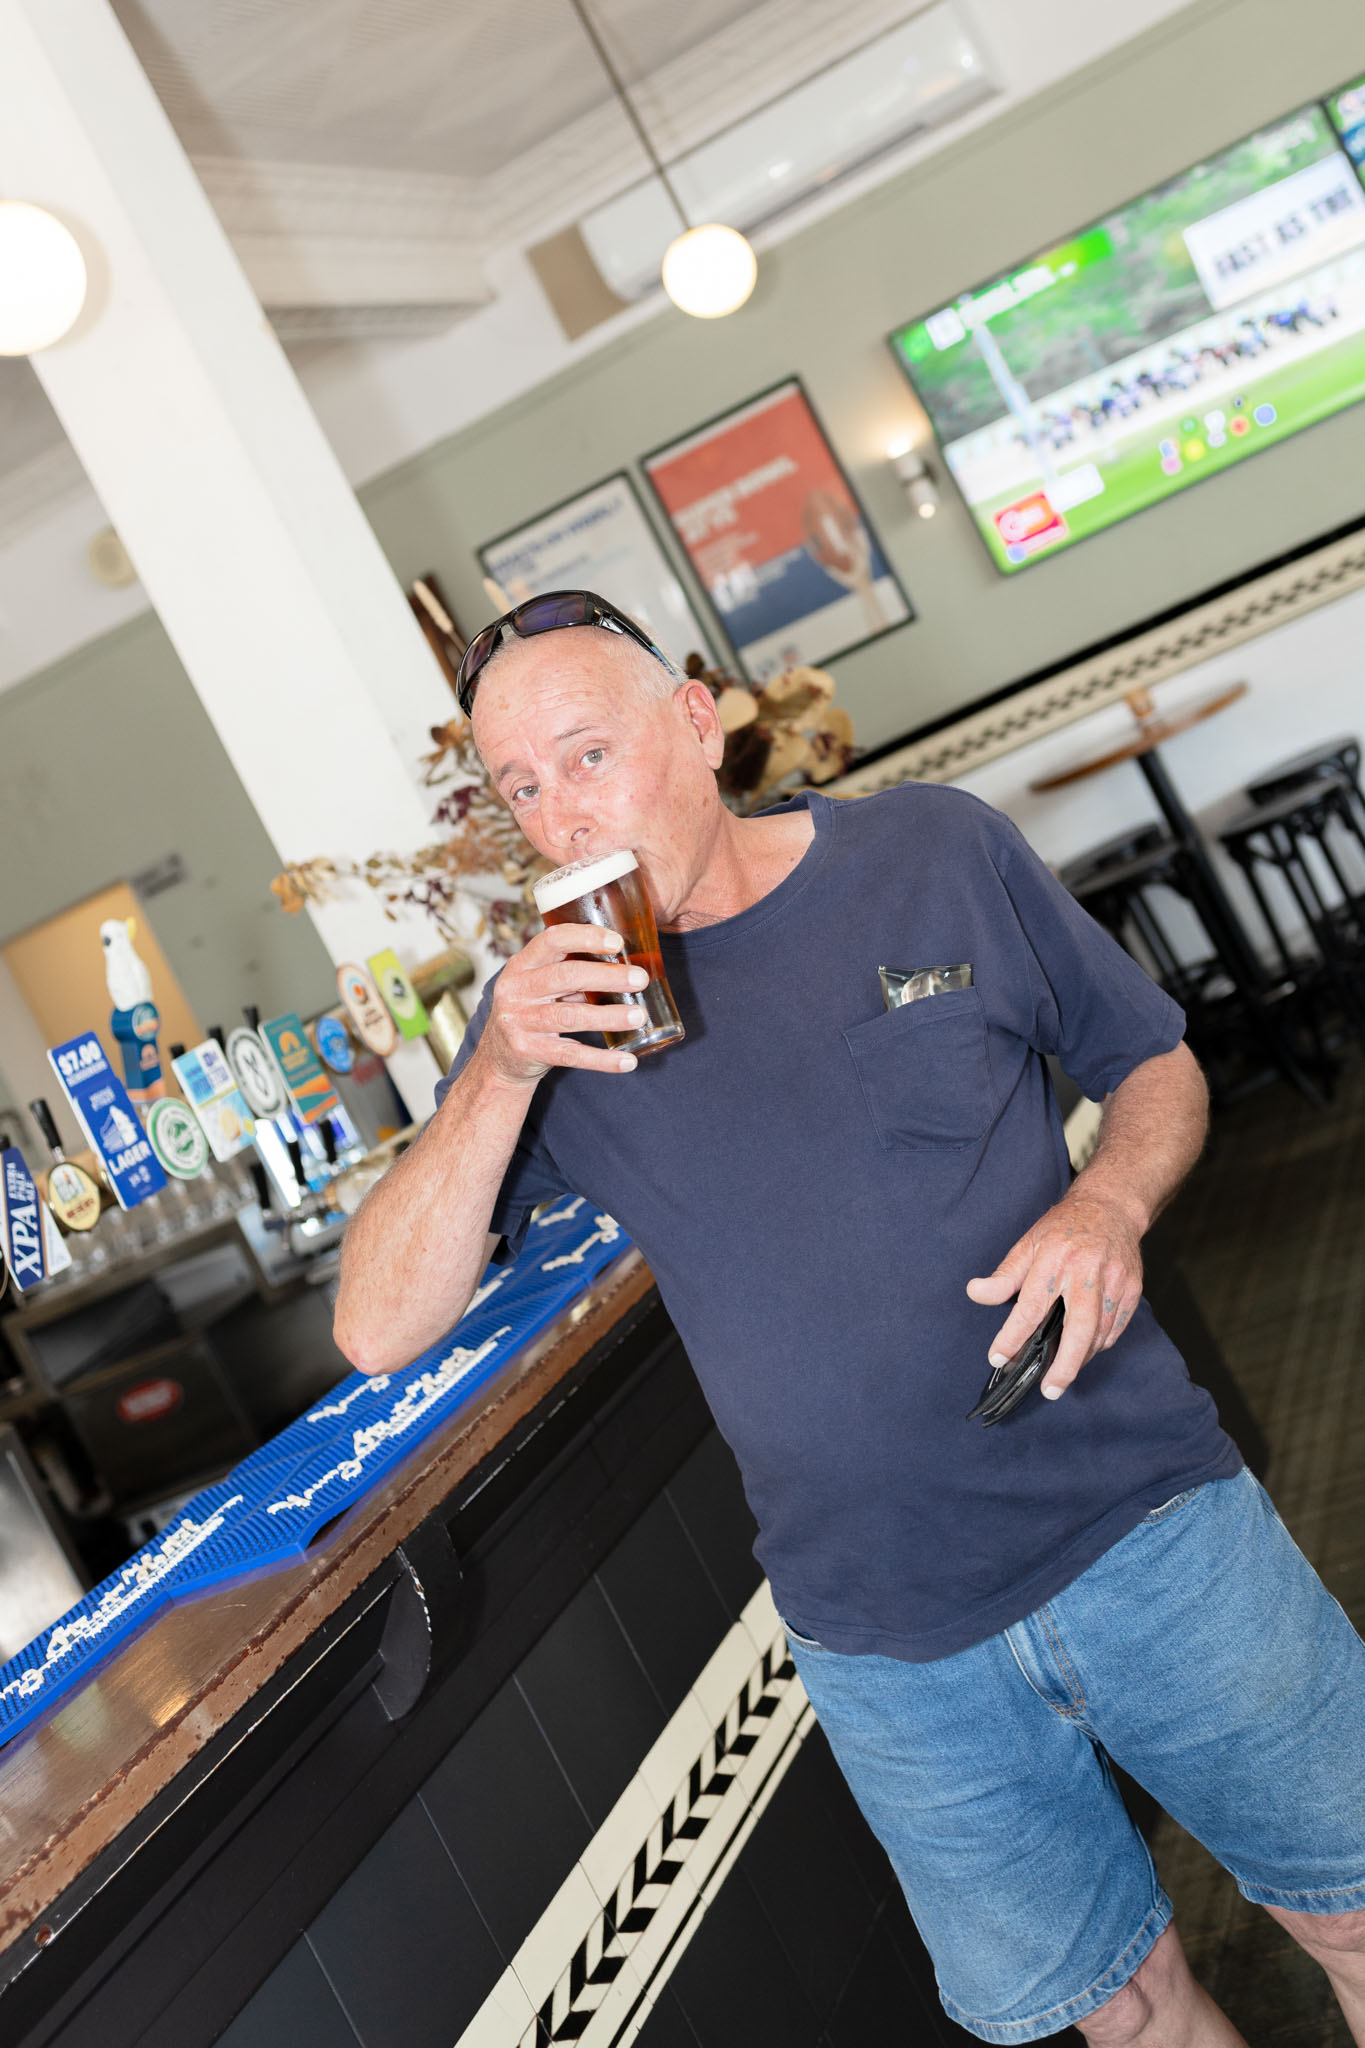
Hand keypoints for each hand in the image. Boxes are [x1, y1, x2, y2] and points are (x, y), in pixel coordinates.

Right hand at [476, 922, 648, 1085]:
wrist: (498, 1058)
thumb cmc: (530, 1011)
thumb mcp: (539, 985)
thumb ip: (572, 973)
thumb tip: (625, 965)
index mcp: (521, 965)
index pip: (552, 940)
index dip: (585, 937)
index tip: (617, 941)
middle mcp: (515, 990)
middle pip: (565, 976)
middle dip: (607, 976)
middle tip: (640, 979)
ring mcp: (518, 1022)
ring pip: (570, 1016)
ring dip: (609, 1016)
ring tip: (639, 1016)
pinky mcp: (528, 1051)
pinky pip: (571, 1056)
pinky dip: (602, 1059)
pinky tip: (627, 1061)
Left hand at [964, 1192, 1144, 1399]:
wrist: (1111, 1207)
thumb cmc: (1063, 1228)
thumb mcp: (1028, 1243)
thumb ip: (1005, 1275)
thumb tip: (975, 1293)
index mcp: (1054, 1258)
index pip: (1031, 1306)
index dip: (1013, 1336)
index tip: (998, 1358)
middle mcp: (1087, 1270)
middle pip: (1078, 1328)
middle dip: (1064, 1365)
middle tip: (1049, 1390)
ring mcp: (1115, 1281)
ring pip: (1100, 1333)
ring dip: (1080, 1359)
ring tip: (1061, 1375)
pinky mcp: (1132, 1289)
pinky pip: (1115, 1329)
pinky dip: (1098, 1345)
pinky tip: (1083, 1352)